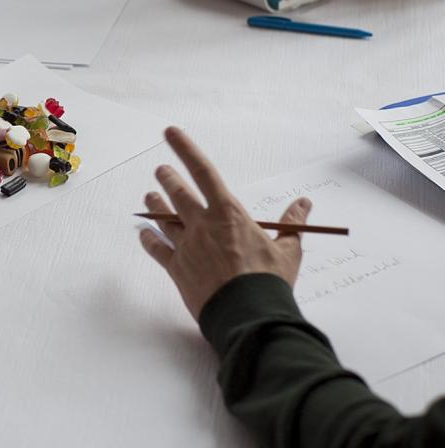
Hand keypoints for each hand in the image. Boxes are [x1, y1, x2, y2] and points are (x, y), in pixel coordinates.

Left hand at [139, 127, 311, 319]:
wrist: (248, 315)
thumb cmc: (269, 282)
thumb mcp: (288, 249)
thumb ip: (291, 223)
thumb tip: (304, 203)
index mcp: (228, 213)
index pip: (203, 171)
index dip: (185, 148)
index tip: (170, 132)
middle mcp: (203, 225)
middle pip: (178, 193)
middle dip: (168, 178)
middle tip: (160, 171)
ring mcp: (187, 246)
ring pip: (164, 218)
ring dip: (155, 205)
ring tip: (149, 195)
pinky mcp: (177, 268)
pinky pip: (157, 249)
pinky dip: (148, 239)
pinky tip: (143, 234)